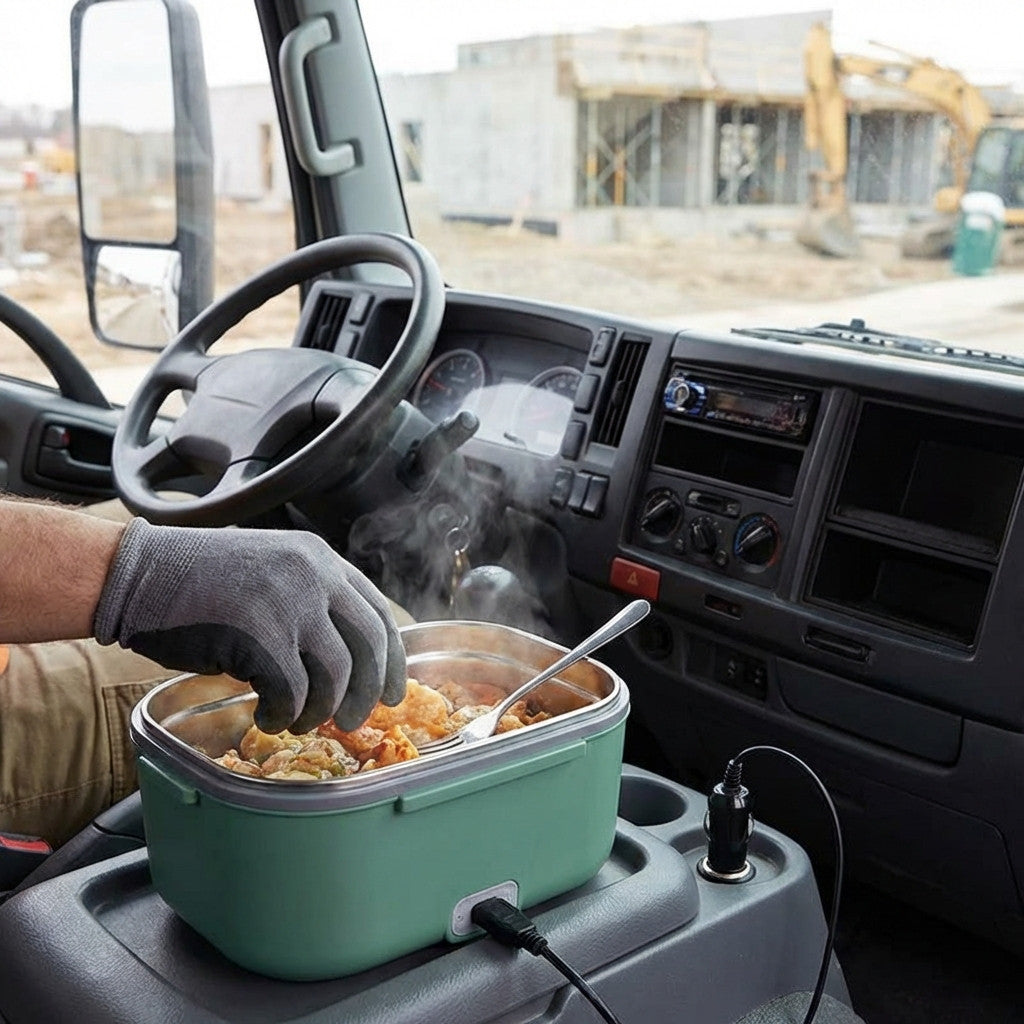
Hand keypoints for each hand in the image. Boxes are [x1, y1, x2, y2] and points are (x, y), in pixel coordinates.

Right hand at [94, 519, 405, 732]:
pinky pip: (293, 693)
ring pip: (336, 675)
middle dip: (369, 692)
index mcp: (321, 559)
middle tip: (353, 721)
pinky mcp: (261, 636)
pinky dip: (285, 715)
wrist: (138, 576)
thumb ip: (313, 601)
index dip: (392, 659)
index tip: (393, 691)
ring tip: (300, 720)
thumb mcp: (272, 572)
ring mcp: (290, 604)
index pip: (378, 613)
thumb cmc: (198, 581)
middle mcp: (315, 576)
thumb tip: (349, 663)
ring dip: (321, 710)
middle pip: (370, 646)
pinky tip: (270, 717)